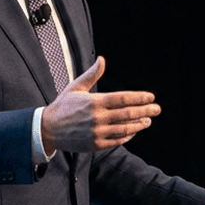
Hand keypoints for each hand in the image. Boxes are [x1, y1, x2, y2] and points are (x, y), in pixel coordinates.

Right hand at [41, 57, 159, 152]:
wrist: (47, 129)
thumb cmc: (63, 106)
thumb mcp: (76, 87)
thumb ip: (92, 74)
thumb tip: (102, 59)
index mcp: (94, 102)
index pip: (123, 98)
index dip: (139, 98)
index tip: (151, 97)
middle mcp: (97, 117)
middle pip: (128, 114)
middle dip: (145, 111)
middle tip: (157, 109)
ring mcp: (97, 132)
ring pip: (125, 128)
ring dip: (139, 124)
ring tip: (148, 120)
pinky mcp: (95, 145)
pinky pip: (117, 140)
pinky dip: (128, 136)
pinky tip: (134, 131)